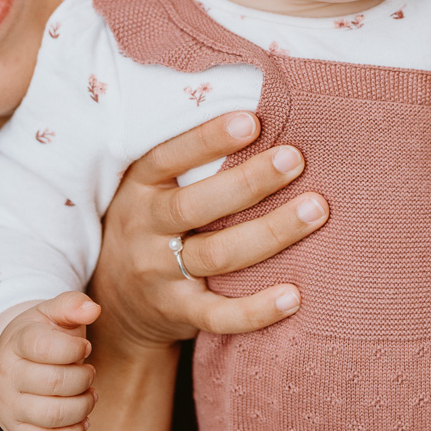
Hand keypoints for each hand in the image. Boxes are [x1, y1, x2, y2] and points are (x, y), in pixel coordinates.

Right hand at [0, 291, 99, 430]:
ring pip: (52, 415)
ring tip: (88, 394)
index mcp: (16, 342)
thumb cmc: (42, 334)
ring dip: (82, 406)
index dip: (74, 349)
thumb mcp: (53, 312)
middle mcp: (6, 375)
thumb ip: (73, 304)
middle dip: (84, 378)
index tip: (84, 348)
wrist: (14, 359)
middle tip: (89, 372)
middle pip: (54, 383)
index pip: (44, 347)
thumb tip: (93, 309)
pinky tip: (82, 419)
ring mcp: (8, 406)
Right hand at [86, 111, 329, 358]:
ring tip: (316, 210)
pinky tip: (294, 296)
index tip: (253, 121)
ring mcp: (160, 276)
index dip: (208, 139)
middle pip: (197, 206)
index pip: (169, 158)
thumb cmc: (151, 226)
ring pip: (217, 256)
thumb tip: (255, 114)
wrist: (114, 305)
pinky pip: (219, 316)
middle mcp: (145, 231)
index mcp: (139, 189)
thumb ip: (187, 160)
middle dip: (249, 182)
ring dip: (271, 233)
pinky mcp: (179, 315)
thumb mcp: (150, 189)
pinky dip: (256, 310)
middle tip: (295, 159)